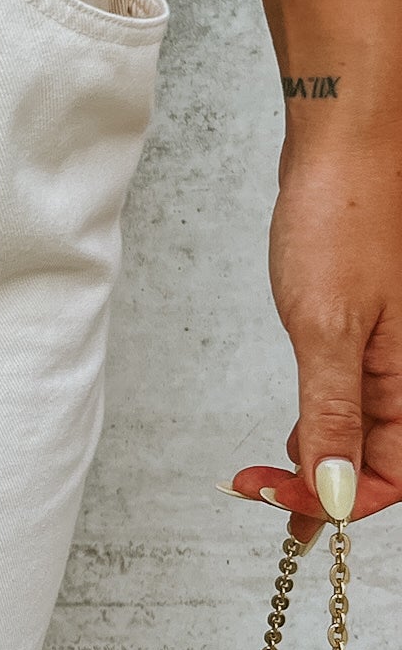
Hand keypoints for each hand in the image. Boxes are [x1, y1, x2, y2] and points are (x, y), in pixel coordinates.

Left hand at [222, 140, 401, 542]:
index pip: (393, 478)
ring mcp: (392, 348)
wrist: (344, 144)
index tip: (280, 505)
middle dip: (323, 489)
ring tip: (272, 477)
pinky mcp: (370, 326)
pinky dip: (324, 422)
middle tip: (261, 497)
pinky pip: (356, 396)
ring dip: (321, 460)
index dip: (338, 502)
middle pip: (380, 461)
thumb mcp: (327, 328)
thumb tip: (337, 493)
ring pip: (367, 430)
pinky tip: (296, 431)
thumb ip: (333, 415)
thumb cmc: (342, 217)